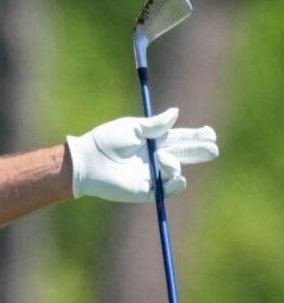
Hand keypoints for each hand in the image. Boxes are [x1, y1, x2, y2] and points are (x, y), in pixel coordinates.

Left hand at [66, 108, 218, 202]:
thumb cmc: (106, 141)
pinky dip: (176, 183)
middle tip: (212, 149)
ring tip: (161, 158)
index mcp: (152, 140)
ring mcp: (152, 174)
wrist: (89, 161)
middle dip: (199, 151)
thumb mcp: (132, 128)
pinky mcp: (148, 190)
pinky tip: (178, 177)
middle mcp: (154, 157)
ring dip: (174, 164)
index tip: (210, 133)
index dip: (196, 136)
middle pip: (184, 154)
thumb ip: (155, 124)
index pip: (179, 137)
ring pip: (176, 170)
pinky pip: (169, 189)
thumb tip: (176, 112)